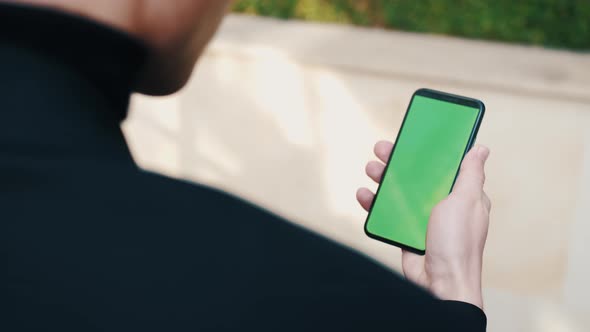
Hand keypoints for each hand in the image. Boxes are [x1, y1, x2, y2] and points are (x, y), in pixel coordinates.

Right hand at [357, 141, 490, 308]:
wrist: (440, 283)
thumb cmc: (458, 243)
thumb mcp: (466, 201)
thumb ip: (470, 174)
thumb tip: (481, 148)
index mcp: (461, 194)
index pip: (444, 165)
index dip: (428, 150)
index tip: (413, 136)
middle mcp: (442, 204)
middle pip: (417, 175)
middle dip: (399, 161)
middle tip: (382, 149)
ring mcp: (423, 218)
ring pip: (400, 192)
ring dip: (384, 179)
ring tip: (371, 169)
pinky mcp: (407, 231)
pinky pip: (389, 213)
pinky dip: (375, 204)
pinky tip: (364, 194)